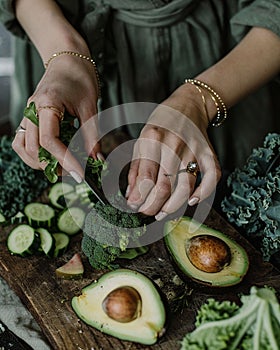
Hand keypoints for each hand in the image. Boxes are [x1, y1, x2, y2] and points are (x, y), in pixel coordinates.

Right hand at [12, 53, 100, 180]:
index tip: (80, 174)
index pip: (49, 140)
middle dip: (54, 166)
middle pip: (33, 149)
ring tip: (62, 167)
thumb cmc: (80, 78)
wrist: (67, 61)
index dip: (65, 160)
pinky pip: (22, 142)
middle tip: (75, 172)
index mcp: (47, 104)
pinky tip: (49, 157)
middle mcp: (32, 111)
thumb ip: (92, 135)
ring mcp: (27, 115)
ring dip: (40, 163)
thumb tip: (96, 160)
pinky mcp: (29, 118)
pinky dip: (32, 155)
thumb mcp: (90, 107)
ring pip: (23, 148)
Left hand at [126, 83, 220, 219]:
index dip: (139, 198)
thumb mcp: (141, 142)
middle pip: (165, 186)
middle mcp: (174, 144)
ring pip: (186, 187)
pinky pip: (212, 177)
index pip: (146, 178)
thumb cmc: (161, 125)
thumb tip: (132, 197)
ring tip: (162, 212)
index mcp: (153, 138)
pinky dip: (204, 193)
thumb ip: (136, 170)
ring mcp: (194, 149)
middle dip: (154, 206)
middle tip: (148, 212)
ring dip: (173, 206)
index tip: (134, 206)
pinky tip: (192, 201)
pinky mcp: (209, 153)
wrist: (188, 106)